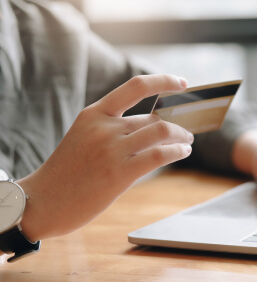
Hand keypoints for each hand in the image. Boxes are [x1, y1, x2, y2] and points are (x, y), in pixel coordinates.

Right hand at [17, 75, 193, 240]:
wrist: (42, 202)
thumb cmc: (67, 172)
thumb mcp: (84, 137)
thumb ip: (114, 128)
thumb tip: (154, 126)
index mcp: (94, 114)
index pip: (136, 86)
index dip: (163, 81)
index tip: (182, 82)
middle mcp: (104, 127)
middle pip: (154, 118)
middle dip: (178, 125)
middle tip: (187, 132)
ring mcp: (112, 149)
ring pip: (162, 131)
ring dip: (182, 136)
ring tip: (187, 143)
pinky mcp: (120, 173)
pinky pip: (160, 155)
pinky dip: (178, 151)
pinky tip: (183, 152)